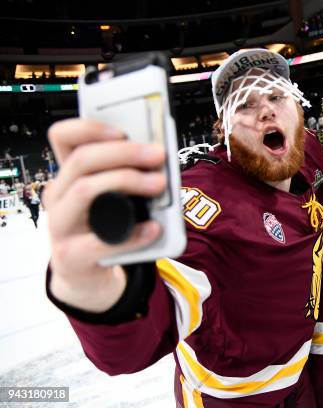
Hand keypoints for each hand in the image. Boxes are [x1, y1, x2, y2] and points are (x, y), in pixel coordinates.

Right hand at [44, 119, 165, 311]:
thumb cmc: (104, 228)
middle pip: (81, 160)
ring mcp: (60, 226)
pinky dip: (132, 233)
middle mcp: (58, 195)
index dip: (89, 128)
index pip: (63, 137)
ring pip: (85, 191)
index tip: (122, 131)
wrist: (85, 275)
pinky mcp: (71, 255)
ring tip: (159, 183)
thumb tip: (159, 157)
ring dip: (126, 181)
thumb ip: (126, 177)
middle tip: (157, 155)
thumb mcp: (111, 198)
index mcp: (68, 176)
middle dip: (124, 153)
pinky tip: (154, 229)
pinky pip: (101, 241)